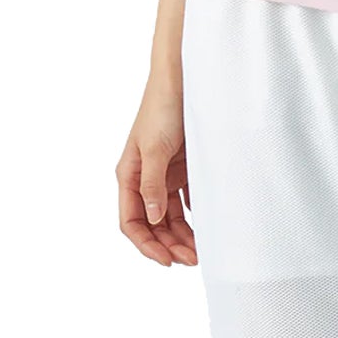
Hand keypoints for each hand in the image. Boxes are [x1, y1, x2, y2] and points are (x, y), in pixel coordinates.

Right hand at [116, 80, 197, 266]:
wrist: (183, 77)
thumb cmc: (163, 107)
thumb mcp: (155, 147)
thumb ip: (152, 184)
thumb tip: (153, 218)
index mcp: (129, 174)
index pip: (132, 221)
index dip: (147, 244)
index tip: (166, 260)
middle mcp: (144, 177)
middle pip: (153, 222)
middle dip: (169, 244)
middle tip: (192, 259)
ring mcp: (164, 172)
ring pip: (171, 214)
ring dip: (182, 234)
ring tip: (201, 249)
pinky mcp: (183, 165)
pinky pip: (187, 198)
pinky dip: (195, 214)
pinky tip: (208, 225)